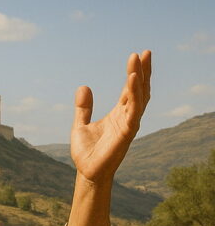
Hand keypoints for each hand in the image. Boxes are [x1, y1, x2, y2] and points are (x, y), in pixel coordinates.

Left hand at [71, 51, 150, 184]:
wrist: (86, 172)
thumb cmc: (86, 152)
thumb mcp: (80, 125)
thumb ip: (83, 107)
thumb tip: (83, 87)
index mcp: (118, 114)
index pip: (130, 90)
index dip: (135, 73)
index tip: (138, 56)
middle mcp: (127, 117)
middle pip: (139, 90)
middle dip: (143, 71)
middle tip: (145, 53)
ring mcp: (128, 124)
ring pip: (139, 97)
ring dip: (140, 78)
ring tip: (138, 60)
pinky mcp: (126, 132)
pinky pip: (134, 110)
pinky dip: (135, 95)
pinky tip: (132, 80)